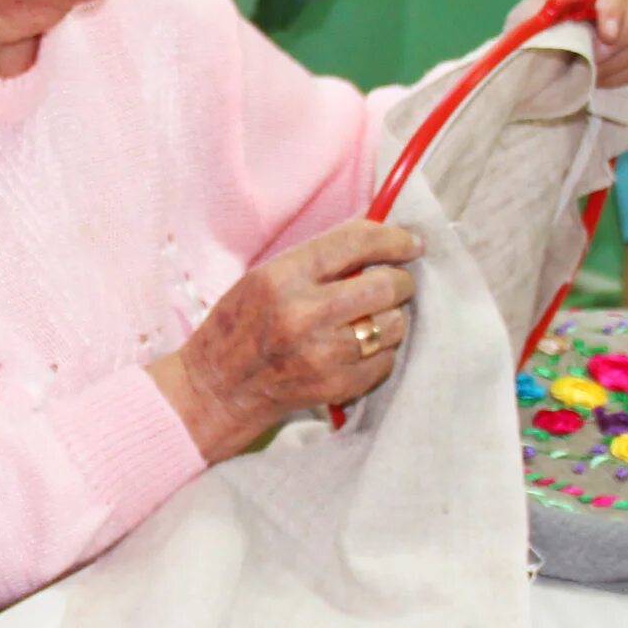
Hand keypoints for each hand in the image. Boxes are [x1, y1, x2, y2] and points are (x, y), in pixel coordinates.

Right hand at [151, 217, 421, 460]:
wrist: (217, 388)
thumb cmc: (239, 326)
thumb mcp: (264, 277)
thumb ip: (318, 260)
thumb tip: (377, 240)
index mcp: (283, 276)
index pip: (356, 242)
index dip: (393, 239)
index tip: (410, 243)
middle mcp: (304, 313)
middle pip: (386, 284)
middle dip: (399, 281)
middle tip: (394, 284)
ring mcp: (322, 353)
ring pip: (393, 325)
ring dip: (391, 319)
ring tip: (369, 321)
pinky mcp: (335, 385)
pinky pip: (385, 360)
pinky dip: (380, 353)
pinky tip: (357, 350)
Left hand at [515, 0, 627, 88]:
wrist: (536, 64)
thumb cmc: (526, 38)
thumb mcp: (523, 27)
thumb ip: (544, 20)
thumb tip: (572, 24)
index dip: (611, 1)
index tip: (607, 36)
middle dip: (627, 32)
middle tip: (598, 59)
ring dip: (622, 58)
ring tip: (592, 73)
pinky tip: (603, 77)